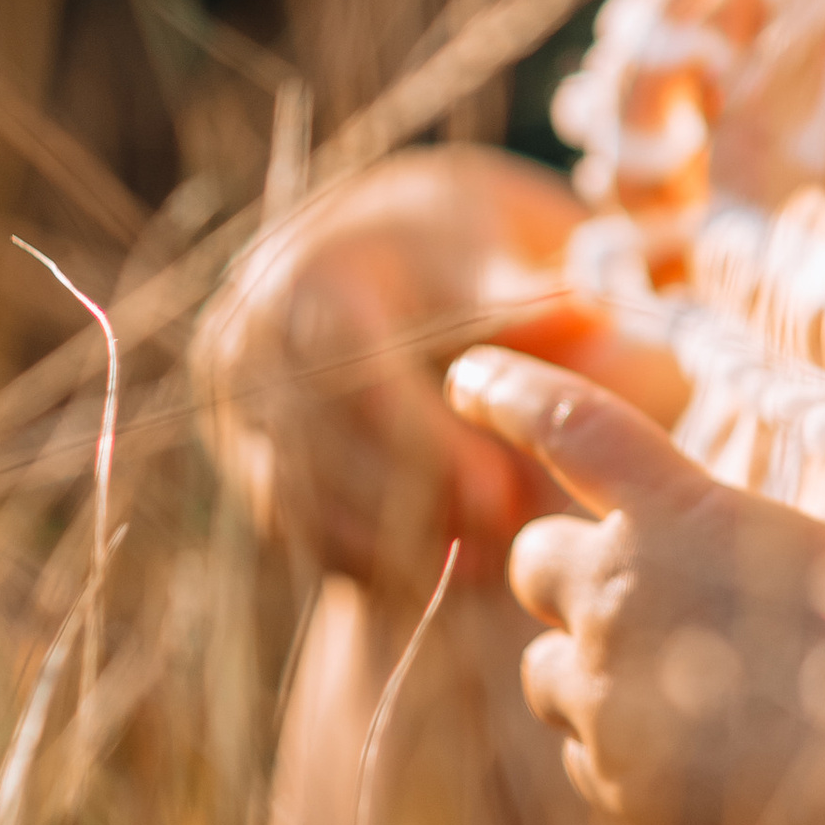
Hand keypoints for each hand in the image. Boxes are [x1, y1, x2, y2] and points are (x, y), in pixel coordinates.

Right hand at [197, 148, 676, 593]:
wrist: (398, 254)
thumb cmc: (471, 247)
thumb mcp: (504, 249)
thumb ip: (536, 294)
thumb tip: (588, 313)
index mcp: (312, 272)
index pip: (353, 371)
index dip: (424, 441)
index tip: (499, 494)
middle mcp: (251, 339)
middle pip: (317, 447)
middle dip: (409, 507)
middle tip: (497, 547)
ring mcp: (236, 403)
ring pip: (297, 498)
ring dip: (386, 544)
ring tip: (480, 567)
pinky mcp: (247, 455)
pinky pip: (292, 525)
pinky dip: (361, 558)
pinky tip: (436, 577)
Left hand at [446, 350, 824, 824]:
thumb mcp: (795, 550)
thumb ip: (702, 550)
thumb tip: (661, 579)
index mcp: (679, 511)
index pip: (568, 426)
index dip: (510, 396)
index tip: (469, 378)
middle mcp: (622, 589)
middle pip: (534, 560)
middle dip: (571, 577)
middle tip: (641, 606)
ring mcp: (608, 689)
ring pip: (544, 667)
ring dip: (589, 671)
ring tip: (684, 695)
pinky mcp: (615, 778)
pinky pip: (580, 752)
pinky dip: (621, 751)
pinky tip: (700, 757)